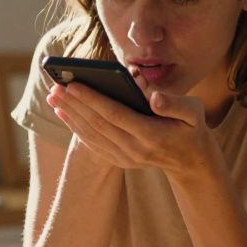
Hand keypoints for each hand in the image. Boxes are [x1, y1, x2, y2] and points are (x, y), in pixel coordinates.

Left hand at [46, 77, 214, 178]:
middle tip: (55, 86)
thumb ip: (174, 103)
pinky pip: (93, 144)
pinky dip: (76, 128)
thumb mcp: (193, 112)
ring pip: (92, 135)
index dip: (92, 99)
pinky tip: (65, 113)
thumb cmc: (192, 128)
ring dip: (70, 115)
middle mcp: (135, 149)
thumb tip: (153, 96)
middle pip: (98, 124)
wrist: (191, 162)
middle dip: (75, 105)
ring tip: (53, 97)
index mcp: (151, 135)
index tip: (73, 84)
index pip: (115, 115)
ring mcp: (125, 157)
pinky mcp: (120, 160)